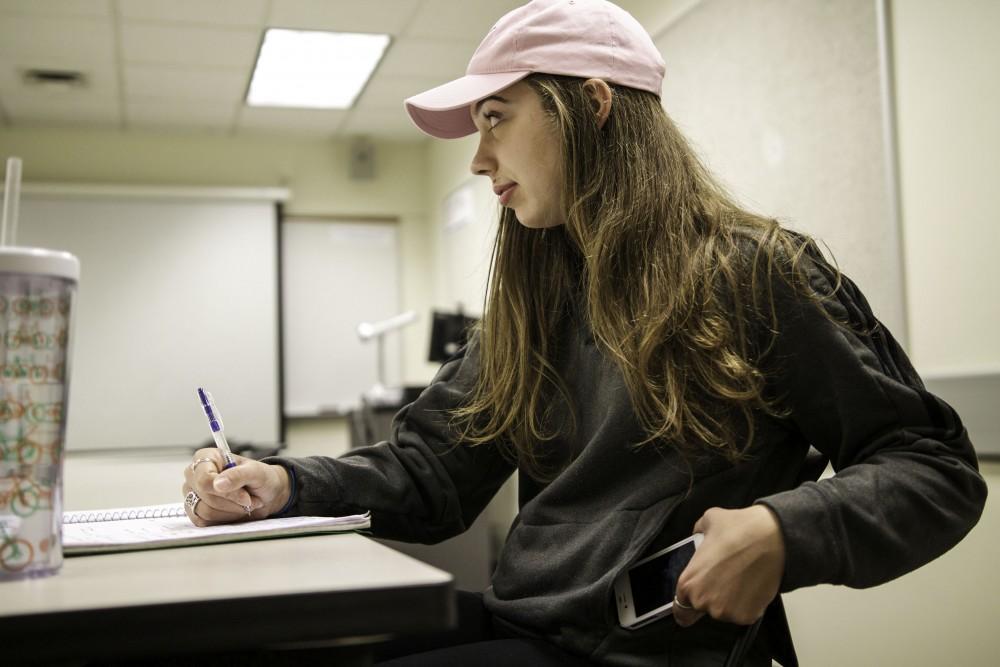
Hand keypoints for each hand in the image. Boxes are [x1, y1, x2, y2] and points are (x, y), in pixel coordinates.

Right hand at [182, 448, 290, 525]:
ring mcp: (192, 494)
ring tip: (245, 504)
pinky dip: (225, 520)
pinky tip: (235, 511)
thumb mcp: (255, 472)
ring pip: (205, 512)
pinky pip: (205, 522)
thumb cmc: (259, 478)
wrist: (265, 494)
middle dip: (232, 502)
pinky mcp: (195, 512)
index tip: (245, 496)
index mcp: (205, 458)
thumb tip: (217, 484)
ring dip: (231, 511)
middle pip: (205, 497)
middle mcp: (194, 475)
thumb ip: (237, 475)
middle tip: (250, 499)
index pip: (204, 479)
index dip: (225, 492)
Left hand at [673, 505, 785, 626]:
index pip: (680, 607)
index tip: (695, 599)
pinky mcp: (747, 616)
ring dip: (729, 601)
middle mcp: (704, 601)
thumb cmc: (739, 529)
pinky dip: (747, 604)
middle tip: (724, 579)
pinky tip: (751, 585)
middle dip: (711, 597)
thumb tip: (698, 534)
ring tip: (740, 579)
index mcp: (689, 582)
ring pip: (724, 612)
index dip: (688, 603)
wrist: (772, 537)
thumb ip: (697, 532)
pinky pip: (742, 614)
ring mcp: (726, 612)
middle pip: (703, 609)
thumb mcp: (708, 521)